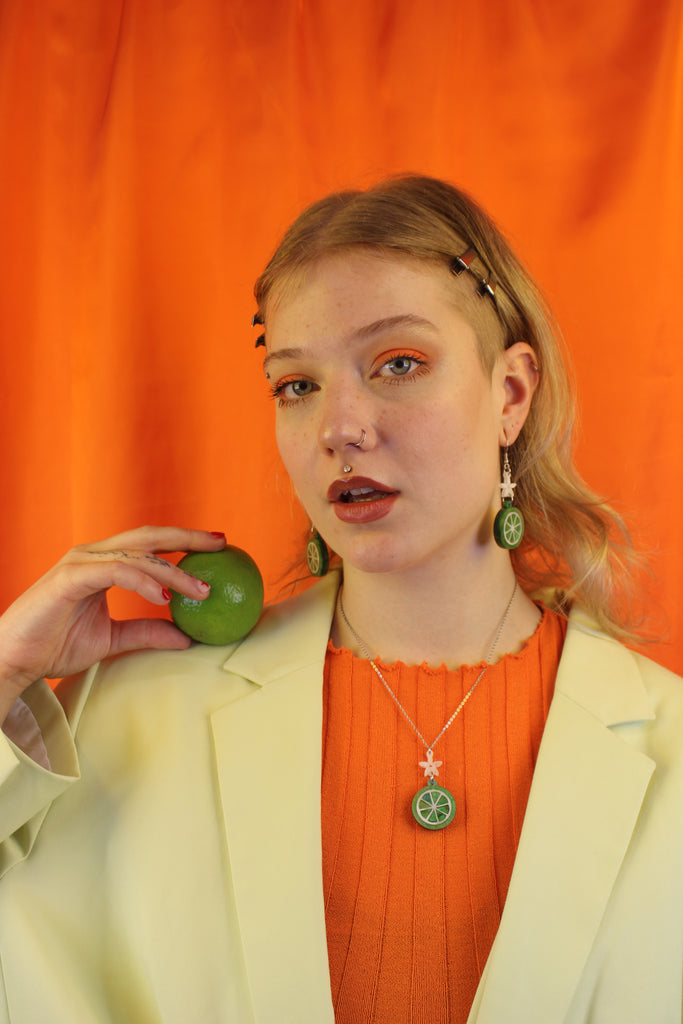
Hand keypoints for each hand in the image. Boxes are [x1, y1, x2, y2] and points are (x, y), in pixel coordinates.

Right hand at [0, 526, 226, 720]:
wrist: (14, 660)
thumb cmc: (54, 646)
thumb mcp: (112, 640)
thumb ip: (146, 633)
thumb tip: (187, 638)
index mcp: (103, 563)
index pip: (150, 545)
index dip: (183, 542)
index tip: (218, 546)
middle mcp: (93, 555)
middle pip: (149, 536)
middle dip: (188, 538)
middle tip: (222, 543)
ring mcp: (80, 562)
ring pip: (138, 554)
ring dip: (173, 570)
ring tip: (201, 588)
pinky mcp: (70, 577)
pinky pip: (116, 571)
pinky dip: (144, 580)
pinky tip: (165, 595)